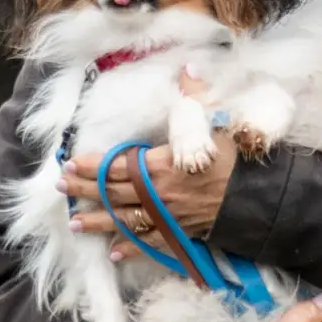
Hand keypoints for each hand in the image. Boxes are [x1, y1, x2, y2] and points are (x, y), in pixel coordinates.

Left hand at [62, 68, 232, 260]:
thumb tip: (187, 67)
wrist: (259, 198)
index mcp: (162, 165)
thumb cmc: (237, 159)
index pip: (117, 165)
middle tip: (61, 187)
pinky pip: (150, 244)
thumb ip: (197, 96)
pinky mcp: (180, 235)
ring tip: (75, 224)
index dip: (92, 165)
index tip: (71, 163)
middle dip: (84, 190)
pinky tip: (113, 254)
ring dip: (98, 222)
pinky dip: (131, 249)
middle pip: (113, 193)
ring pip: (124, 221)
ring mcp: (167, 218)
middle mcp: (158, 194)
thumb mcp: (217, 122)